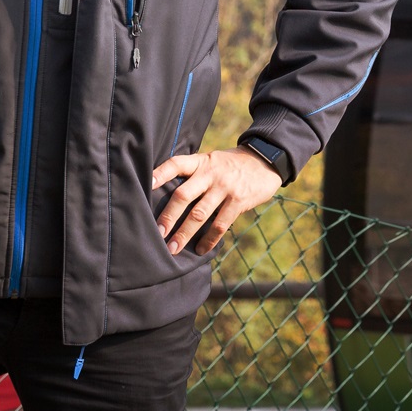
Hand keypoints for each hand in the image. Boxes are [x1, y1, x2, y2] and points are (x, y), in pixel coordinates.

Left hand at [150, 147, 282, 255]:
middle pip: (184, 195)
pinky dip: (208, 239)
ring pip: (199, 214)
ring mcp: (225, 187)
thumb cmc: (231, 165)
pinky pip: (220, 224)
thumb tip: (170, 198)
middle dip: (169, 216)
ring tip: (173, 248)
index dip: (160, 173)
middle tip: (157, 233)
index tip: (146, 184)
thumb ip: (195, 174)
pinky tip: (200, 249)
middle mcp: (211, 173)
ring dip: (184, 233)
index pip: (176, 164)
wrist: (266, 161)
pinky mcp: (239, 201)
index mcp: (201, 162)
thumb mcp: (212, 161)